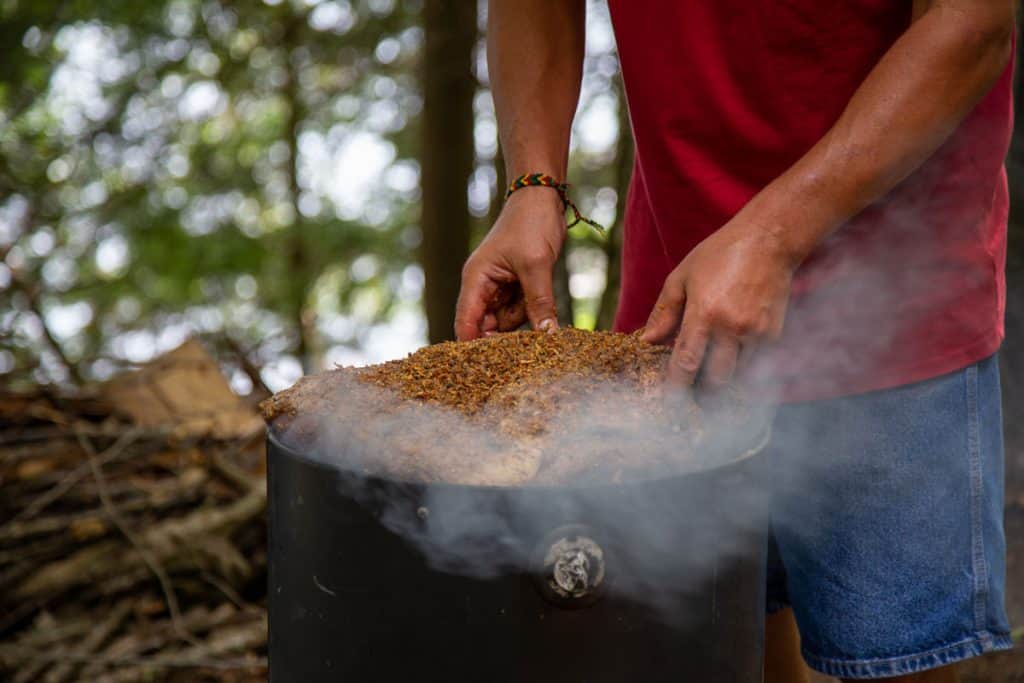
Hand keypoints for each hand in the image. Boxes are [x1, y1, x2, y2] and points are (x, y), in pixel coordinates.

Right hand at [455, 189, 565, 339]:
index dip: (473, 346)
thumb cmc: (531, 224)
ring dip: (523, 323)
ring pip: (506, 321)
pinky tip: (544, 311)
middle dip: (504, 337)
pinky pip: (520, 310)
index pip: (465, 322)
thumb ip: (540, 302)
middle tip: (526, 349)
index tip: (487, 368)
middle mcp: (482, 286)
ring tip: (540, 311)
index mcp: (476, 279)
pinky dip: (532, 313)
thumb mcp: (537, 265)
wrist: (543, 198)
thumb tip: (546, 336)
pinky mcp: (515, 286)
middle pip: (486, 326)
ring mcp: (499, 287)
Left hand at [641, 215, 797, 386]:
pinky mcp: (774, 334)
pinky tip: (730, 356)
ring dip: (722, 379)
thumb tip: (647, 342)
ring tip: (709, 376)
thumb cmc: (719, 255)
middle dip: (701, 391)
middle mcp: (731, 328)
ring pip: (736, 376)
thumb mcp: (681, 277)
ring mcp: (756, 333)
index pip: (685, 363)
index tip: (667, 402)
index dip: (675, 388)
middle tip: (690, 394)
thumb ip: (664, 312)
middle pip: (714, 379)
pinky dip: (741, 366)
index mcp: (704, 314)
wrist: (768, 241)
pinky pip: (754, 364)